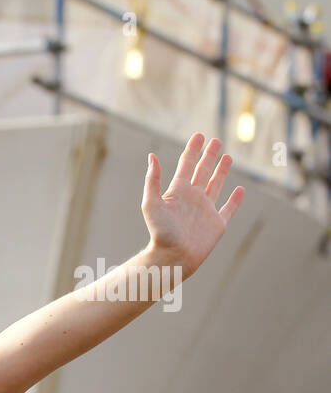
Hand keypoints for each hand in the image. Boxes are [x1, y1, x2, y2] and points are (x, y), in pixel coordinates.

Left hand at [142, 133, 244, 279]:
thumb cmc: (160, 232)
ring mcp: (206, 210)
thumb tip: (151, 156)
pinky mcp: (217, 224)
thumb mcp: (151, 203)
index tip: (199, 135)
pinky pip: (229, 208)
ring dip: (222, 171)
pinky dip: (235, 199)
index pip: (187, 165)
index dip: (193, 150)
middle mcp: (193, 198)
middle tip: (215, 141)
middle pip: (203, 171)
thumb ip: (152, 180)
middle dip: (209, 156)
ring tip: (227, 158)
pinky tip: (240, 190)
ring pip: (216, 185)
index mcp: (178, 191)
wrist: (173, 257)